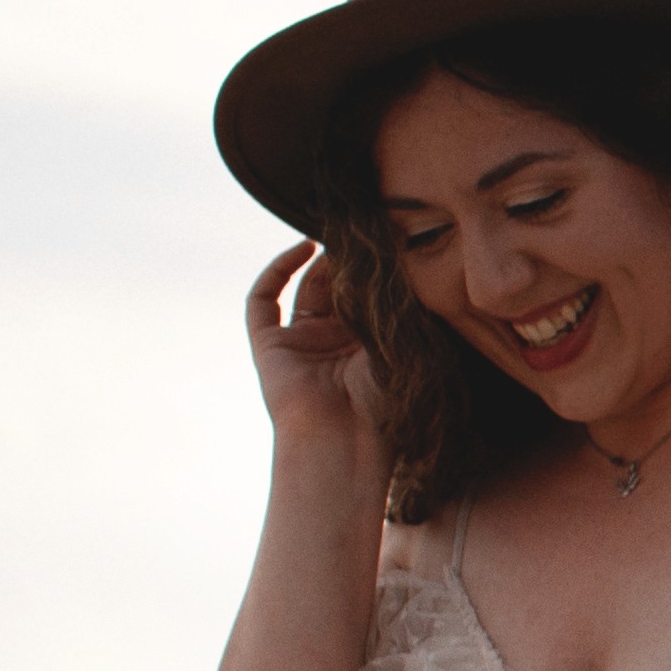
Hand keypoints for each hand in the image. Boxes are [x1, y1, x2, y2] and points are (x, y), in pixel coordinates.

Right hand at [247, 243, 386, 484]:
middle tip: (367, 229)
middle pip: (339, 285)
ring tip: (342, 234)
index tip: (392, 236)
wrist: (347, 441)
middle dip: (350, 258)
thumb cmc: (385, 403)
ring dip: (323, 258)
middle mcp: (334, 342)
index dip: (377, 269)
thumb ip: (398, 305)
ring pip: (307, 284)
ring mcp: (300, 342)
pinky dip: (278, 269)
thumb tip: (408, 254)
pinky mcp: (269, 345)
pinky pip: (262, 299)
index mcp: (370, 347)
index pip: (370, 295)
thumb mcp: (401, 345)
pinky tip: (304, 247)